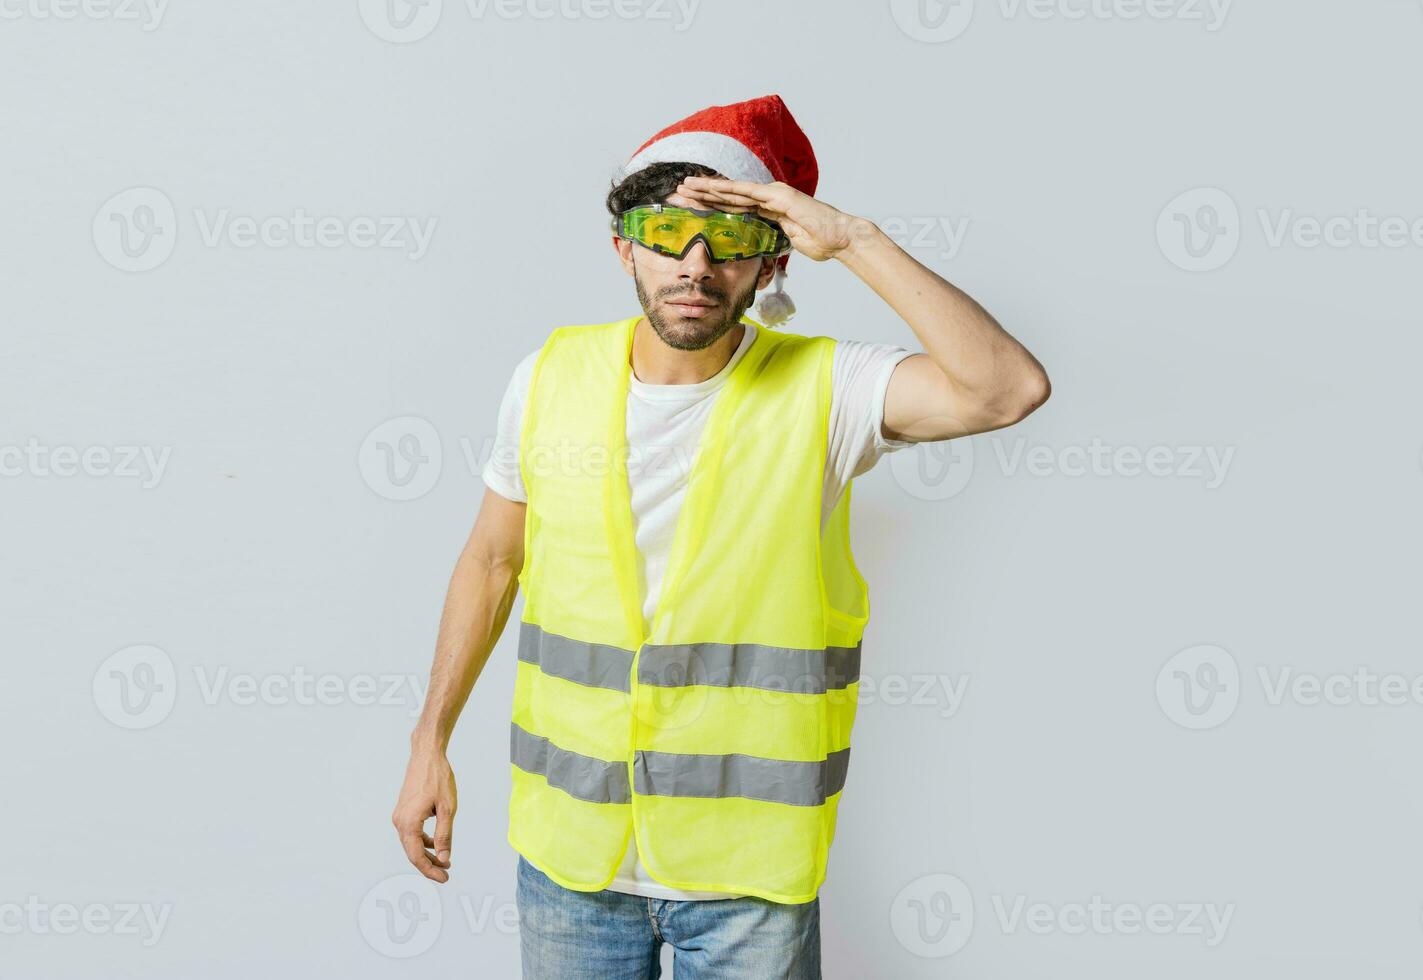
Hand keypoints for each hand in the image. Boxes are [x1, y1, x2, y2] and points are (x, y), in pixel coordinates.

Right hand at [392, 747, 456, 882]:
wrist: (426, 755)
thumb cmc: (438, 778)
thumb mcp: (447, 809)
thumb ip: (444, 835)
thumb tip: (444, 858)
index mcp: (408, 823)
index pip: (417, 856)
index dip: (430, 871)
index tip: (445, 878)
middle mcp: (399, 821)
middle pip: (413, 852)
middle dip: (429, 865)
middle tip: (446, 873)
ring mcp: (400, 815)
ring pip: (412, 843)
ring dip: (427, 853)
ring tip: (444, 861)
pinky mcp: (403, 810)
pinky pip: (412, 832)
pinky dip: (424, 840)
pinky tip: (436, 843)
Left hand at [675, 176, 860, 261]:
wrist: (841, 237)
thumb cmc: (821, 242)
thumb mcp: (788, 242)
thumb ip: (773, 240)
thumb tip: (762, 247)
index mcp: (770, 209)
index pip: (736, 206)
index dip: (714, 204)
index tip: (694, 205)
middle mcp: (769, 198)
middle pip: (730, 195)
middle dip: (705, 193)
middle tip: (681, 191)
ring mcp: (774, 195)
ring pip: (734, 190)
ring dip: (709, 188)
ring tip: (687, 186)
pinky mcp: (779, 197)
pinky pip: (749, 193)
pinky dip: (729, 190)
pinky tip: (711, 187)